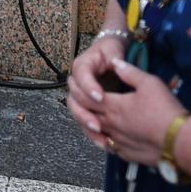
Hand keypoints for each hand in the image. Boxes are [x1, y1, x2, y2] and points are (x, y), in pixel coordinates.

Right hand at [65, 34, 126, 151]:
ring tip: (100, 136)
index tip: (100, 98)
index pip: (81, 76)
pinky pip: (84, 120)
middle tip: (98, 124)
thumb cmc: (111, 51)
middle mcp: (77, 81)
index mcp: (82, 66)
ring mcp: (80, 95)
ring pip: (76, 112)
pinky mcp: (87, 105)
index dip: (88, 87)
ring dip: (86, 125)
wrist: (109, 54)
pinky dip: (92, 132)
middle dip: (84, 112)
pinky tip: (104, 142)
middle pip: (73, 98)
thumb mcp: (113, 50)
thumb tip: (117, 64)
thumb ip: (115, 57)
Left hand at [89, 55, 184, 166]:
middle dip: (82, 107)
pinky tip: (110, 138)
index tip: (77, 85)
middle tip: (81, 102)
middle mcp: (111, 124)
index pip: (87, 97)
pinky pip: (110, 147)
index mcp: (114, 106)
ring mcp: (118, 141)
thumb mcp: (150, 83)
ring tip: (91, 120)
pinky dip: (105, 140)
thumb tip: (116, 63)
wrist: (180, 141)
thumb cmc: (165, 110)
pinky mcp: (127, 154)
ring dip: (91, 125)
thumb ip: (130, 72)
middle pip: (89, 115)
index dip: (80, 90)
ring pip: (97, 133)